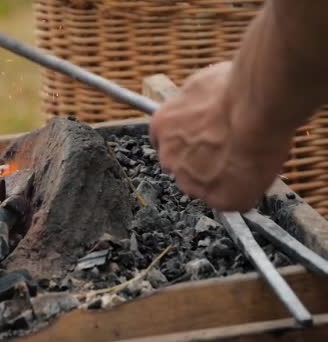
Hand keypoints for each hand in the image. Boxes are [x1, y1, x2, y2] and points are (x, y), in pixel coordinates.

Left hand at [149, 62, 293, 210]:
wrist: (253, 108)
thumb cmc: (232, 90)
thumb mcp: (201, 84)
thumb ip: (194, 104)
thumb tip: (202, 103)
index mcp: (161, 127)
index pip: (166, 143)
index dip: (187, 144)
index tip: (202, 142)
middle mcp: (169, 159)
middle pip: (183, 168)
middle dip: (202, 164)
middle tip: (229, 151)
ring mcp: (191, 182)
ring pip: (205, 187)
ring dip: (221, 178)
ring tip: (246, 159)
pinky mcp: (219, 200)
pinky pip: (232, 200)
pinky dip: (244, 191)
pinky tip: (254, 172)